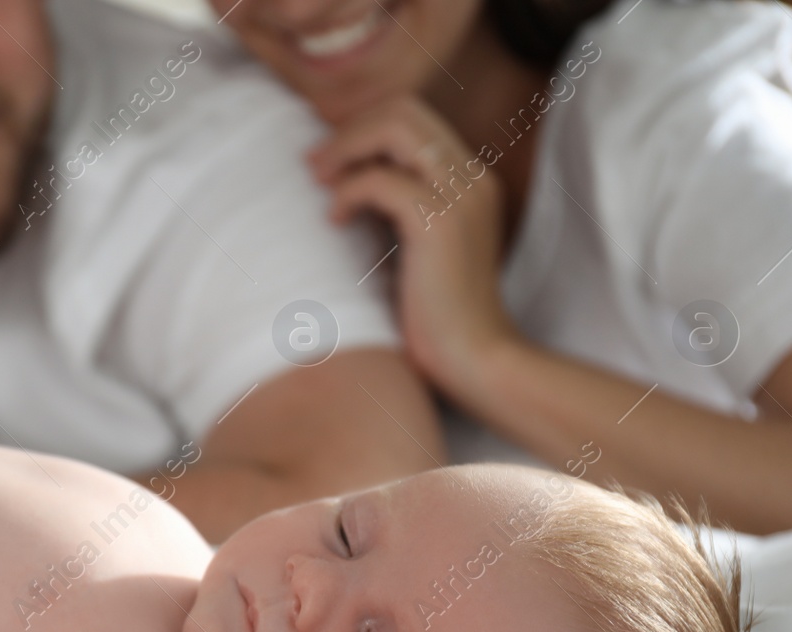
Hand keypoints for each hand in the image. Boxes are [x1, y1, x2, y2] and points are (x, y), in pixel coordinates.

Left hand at [310, 96, 523, 404]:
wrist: (476, 361)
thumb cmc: (440, 320)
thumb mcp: (420, 252)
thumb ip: (400, 213)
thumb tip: (349, 186)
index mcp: (472, 182)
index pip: (416, 118)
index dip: (364, 130)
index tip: (330, 163)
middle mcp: (473, 178)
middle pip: (404, 110)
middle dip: (350, 131)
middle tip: (315, 167)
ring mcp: (461, 196)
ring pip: (395, 128)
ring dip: (346, 149)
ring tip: (320, 183)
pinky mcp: (439, 223)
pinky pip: (380, 180)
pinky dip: (348, 193)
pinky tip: (335, 221)